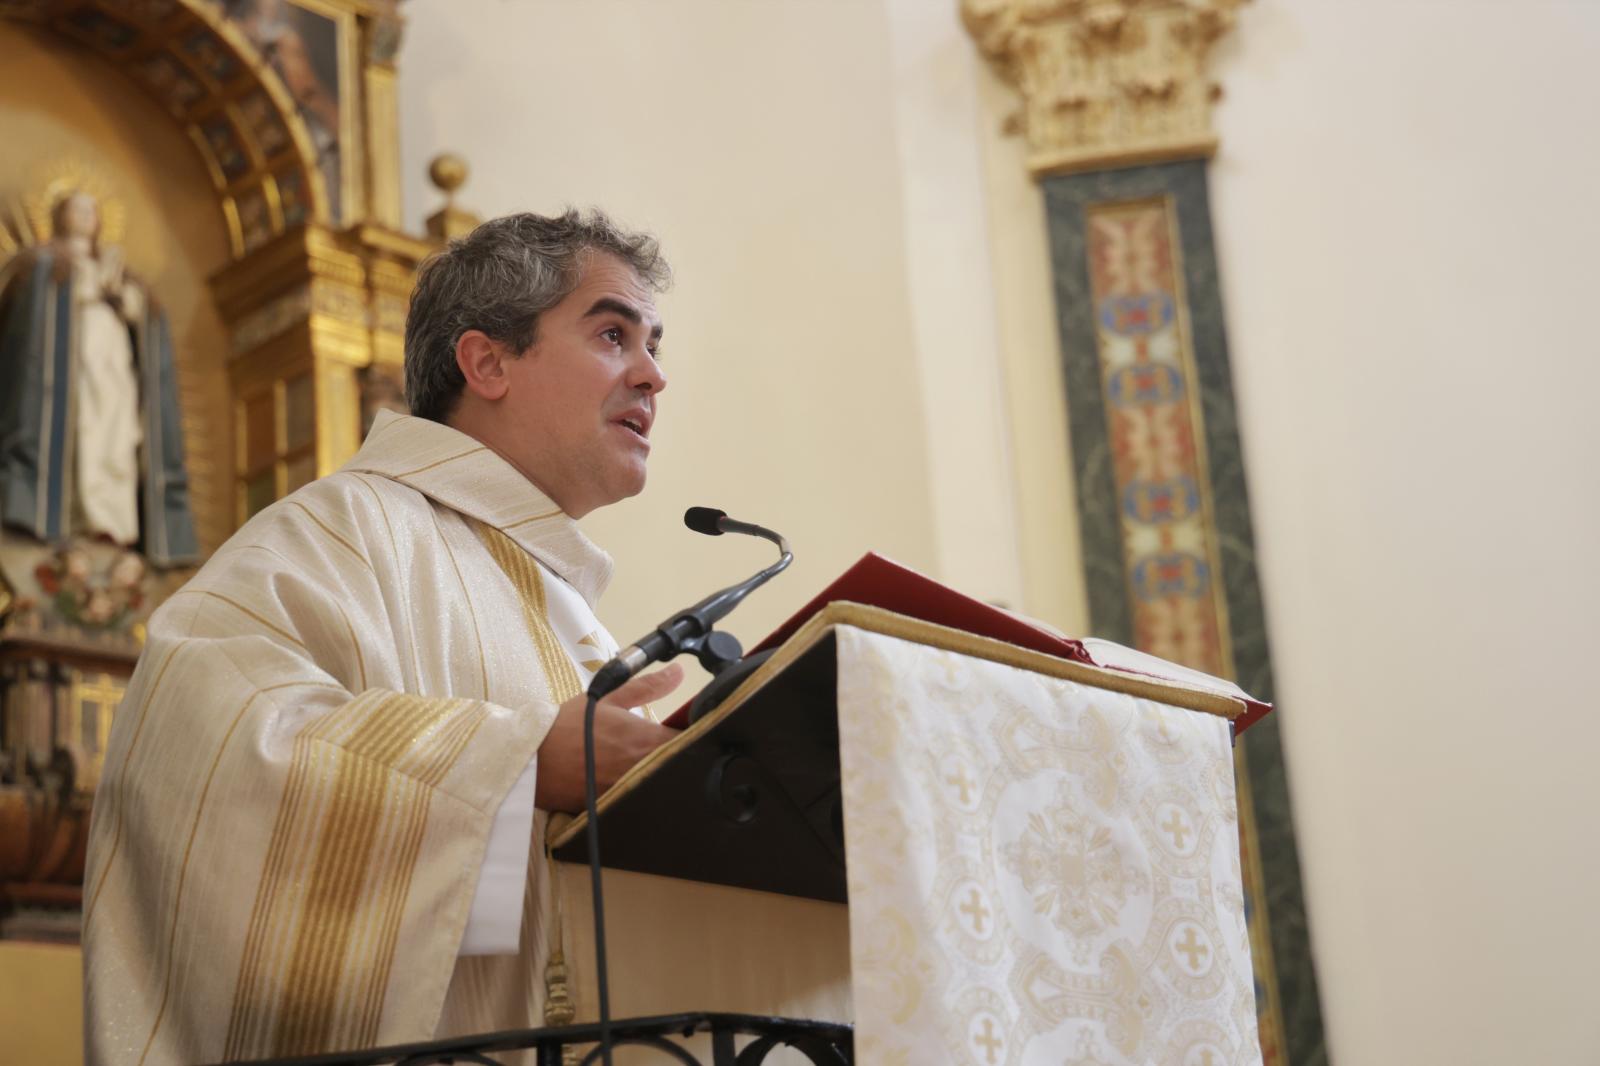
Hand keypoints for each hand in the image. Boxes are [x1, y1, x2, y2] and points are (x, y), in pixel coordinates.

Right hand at [534, 664, 683, 812]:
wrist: (532, 758)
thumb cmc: (569, 726)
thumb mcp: (609, 698)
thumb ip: (648, 686)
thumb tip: (679, 673)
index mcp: (647, 740)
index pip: (692, 741)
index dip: (696, 736)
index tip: (690, 730)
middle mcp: (645, 768)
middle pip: (682, 765)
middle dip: (683, 756)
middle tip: (671, 747)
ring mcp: (632, 791)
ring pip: (664, 784)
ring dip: (664, 773)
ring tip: (648, 764)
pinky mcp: (618, 807)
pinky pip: (642, 801)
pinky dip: (644, 792)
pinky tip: (634, 782)